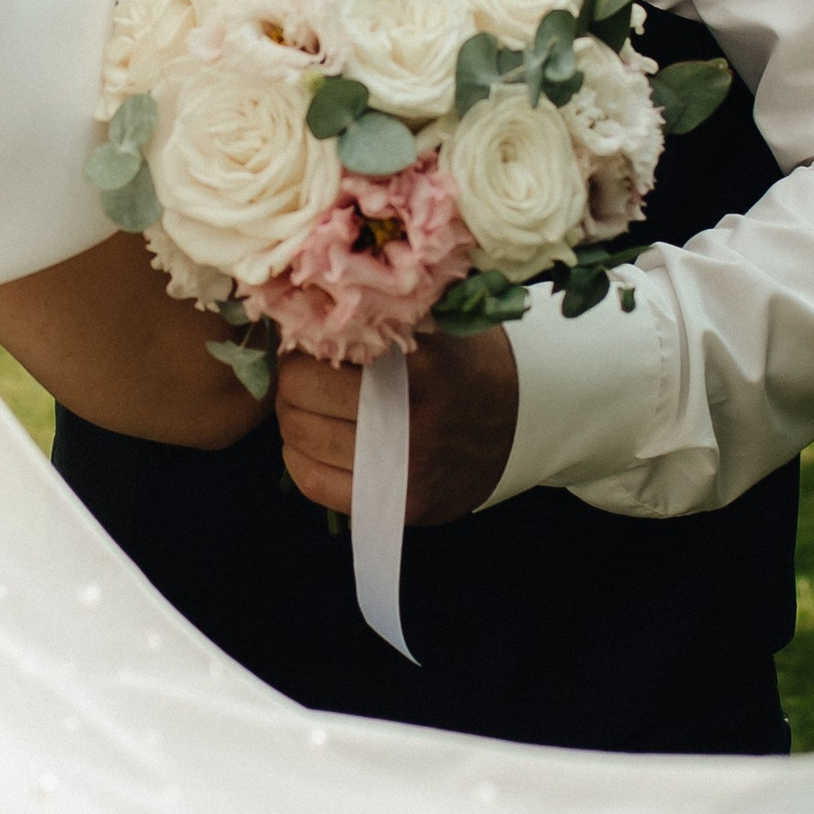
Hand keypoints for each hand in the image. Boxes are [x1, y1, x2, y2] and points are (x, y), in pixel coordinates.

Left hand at [274, 330, 520, 526]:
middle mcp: (410, 420)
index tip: (308, 350)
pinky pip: (314, 484)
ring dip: (294, 422)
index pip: (313, 360)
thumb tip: (302, 308)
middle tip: (302, 380)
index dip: (300, 352)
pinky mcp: (401, 506)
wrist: (522, 421)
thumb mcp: (436, 326)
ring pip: (300, 442)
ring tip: (310, 409)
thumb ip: (380, 317)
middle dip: (290, 387)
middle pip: (299, 400)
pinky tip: (314, 445)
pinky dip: (301, 461)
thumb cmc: (465, 362)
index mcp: (417, 367)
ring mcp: (405, 469)